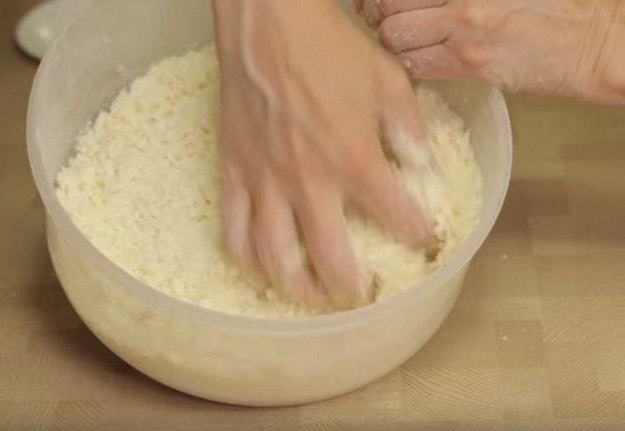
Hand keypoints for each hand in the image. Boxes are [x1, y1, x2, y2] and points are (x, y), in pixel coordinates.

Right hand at [214, 0, 432, 307]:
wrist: (267, 23)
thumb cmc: (328, 46)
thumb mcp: (387, 80)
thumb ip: (409, 128)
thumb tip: (423, 163)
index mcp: (354, 160)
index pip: (397, 218)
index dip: (418, 235)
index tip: (425, 239)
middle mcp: (309, 183)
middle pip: (330, 261)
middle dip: (351, 286)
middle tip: (360, 291)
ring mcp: (266, 182)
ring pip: (275, 258)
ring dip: (296, 288)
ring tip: (310, 294)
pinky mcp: (234, 173)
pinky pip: (232, 230)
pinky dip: (246, 257)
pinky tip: (259, 266)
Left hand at [357, 0, 624, 105]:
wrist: (593, 42)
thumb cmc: (556, 7)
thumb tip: (422, 0)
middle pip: (389, 2)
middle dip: (376, 11)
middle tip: (376, 15)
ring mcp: (464, 26)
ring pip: (395, 34)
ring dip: (389, 38)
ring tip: (398, 38)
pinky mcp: (469, 62)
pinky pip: (416, 64)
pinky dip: (408, 62)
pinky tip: (418, 57)